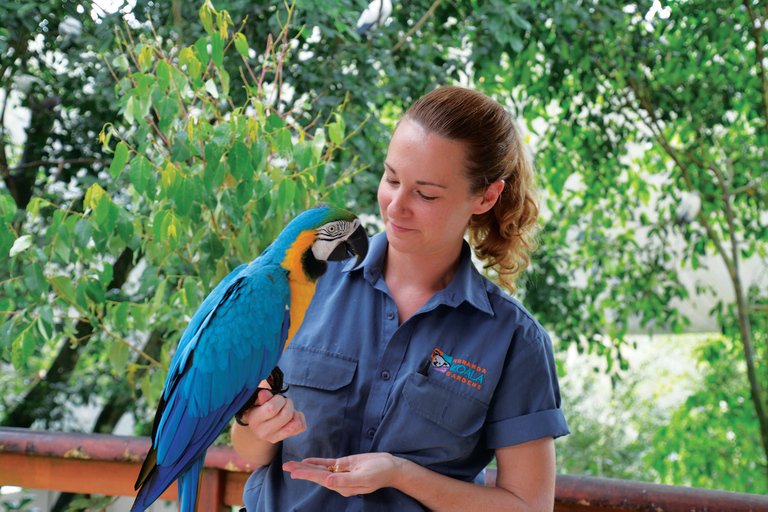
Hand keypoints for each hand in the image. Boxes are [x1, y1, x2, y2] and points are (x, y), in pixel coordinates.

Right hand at [241, 388, 305, 443]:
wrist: (257, 427)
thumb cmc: (258, 410)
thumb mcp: (256, 402)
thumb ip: (262, 398)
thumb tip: (264, 393)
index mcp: (255, 421)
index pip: (273, 408)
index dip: (278, 399)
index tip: (276, 397)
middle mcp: (264, 432)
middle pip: (287, 415)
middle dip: (288, 403)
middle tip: (283, 402)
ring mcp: (275, 438)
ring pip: (297, 423)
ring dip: (294, 412)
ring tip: (286, 409)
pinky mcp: (285, 438)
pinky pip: (302, 427)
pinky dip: (299, 417)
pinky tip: (291, 415)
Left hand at [283, 452, 404, 496]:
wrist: (391, 467)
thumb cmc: (380, 473)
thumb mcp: (364, 477)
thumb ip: (346, 481)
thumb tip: (327, 482)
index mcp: (343, 486)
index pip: (321, 480)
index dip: (307, 475)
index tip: (293, 472)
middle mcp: (339, 480)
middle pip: (316, 475)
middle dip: (301, 471)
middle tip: (286, 466)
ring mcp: (341, 472)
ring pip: (320, 469)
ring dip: (306, 466)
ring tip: (291, 464)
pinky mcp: (344, 465)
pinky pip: (327, 464)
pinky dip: (317, 462)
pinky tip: (307, 461)